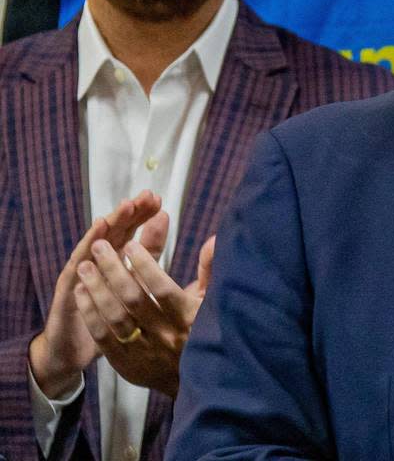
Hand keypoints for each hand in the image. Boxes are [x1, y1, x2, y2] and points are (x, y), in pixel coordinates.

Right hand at [28, 191, 161, 397]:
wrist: (75, 351)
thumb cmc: (108, 317)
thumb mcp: (134, 286)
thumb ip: (150, 258)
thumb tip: (172, 235)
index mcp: (115, 261)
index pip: (131, 233)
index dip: (143, 216)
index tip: (158, 199)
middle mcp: (97, 262)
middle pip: (115, 232)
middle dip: (130, 213)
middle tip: (145, 196)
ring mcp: (81, 274)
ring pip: (98, 244)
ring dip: (112, 224)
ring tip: (126, 206)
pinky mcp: (68, 290)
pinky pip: (78, 266)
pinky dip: (86, 247)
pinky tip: (96, 233)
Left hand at [74, 217, 215, 397]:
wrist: (194, 382)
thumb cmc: (203, 331)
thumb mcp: (211, 302)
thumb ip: (210, 269)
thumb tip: (214, 238)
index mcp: (189, 317)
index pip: (162, 289)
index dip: (144, 266)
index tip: (130, 245)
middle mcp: (166, 335)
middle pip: (133, 299)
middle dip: (113, 270)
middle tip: (99, 247)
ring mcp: (145, 351)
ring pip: (115, 318)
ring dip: (96, 290)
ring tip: (85, 267)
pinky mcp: (127, 365)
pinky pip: (103, 338)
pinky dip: (90, 314)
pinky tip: (81, 294)